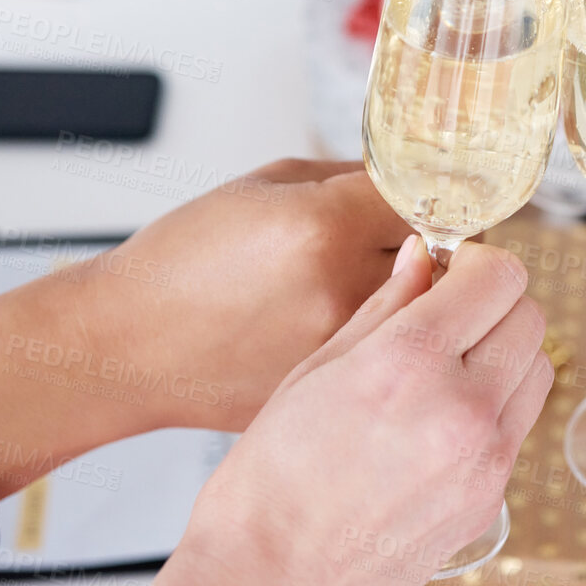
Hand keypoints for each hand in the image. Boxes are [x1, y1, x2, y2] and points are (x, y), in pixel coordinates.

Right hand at [0, 159, 409, 503]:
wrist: (129, 351)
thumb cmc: (183, 267)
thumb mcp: (265, 190)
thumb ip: (351, 184)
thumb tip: (418, 189)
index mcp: (324, 227)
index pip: (431, 201)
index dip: (442, 206)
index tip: (446, 211)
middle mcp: (343, 292)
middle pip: (450, 267)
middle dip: (456, 264)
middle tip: (442, 264)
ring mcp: (346, 357)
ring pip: (434, 328)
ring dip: (445, 320)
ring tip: (413, 313)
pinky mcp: (340, 402)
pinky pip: (407, 375)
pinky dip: (412, 366)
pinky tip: (384, 359)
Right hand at [17, 239, 553, 585]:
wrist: (268, 585)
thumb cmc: (269, 479)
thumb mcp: (313, 369)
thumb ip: (383, 306)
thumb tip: (423, 256)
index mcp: (409, 361)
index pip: (500, 277)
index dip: (476, 263)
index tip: (451, 270)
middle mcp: (462, 408)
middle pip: (531, 317)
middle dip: (494, 304)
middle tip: (450, 314)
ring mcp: (486, 460)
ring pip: (538, 370)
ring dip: (505, 354)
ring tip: (447, 369)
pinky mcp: (491, 500)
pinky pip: (518, 427)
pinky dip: (494, 408)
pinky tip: (437, 422)